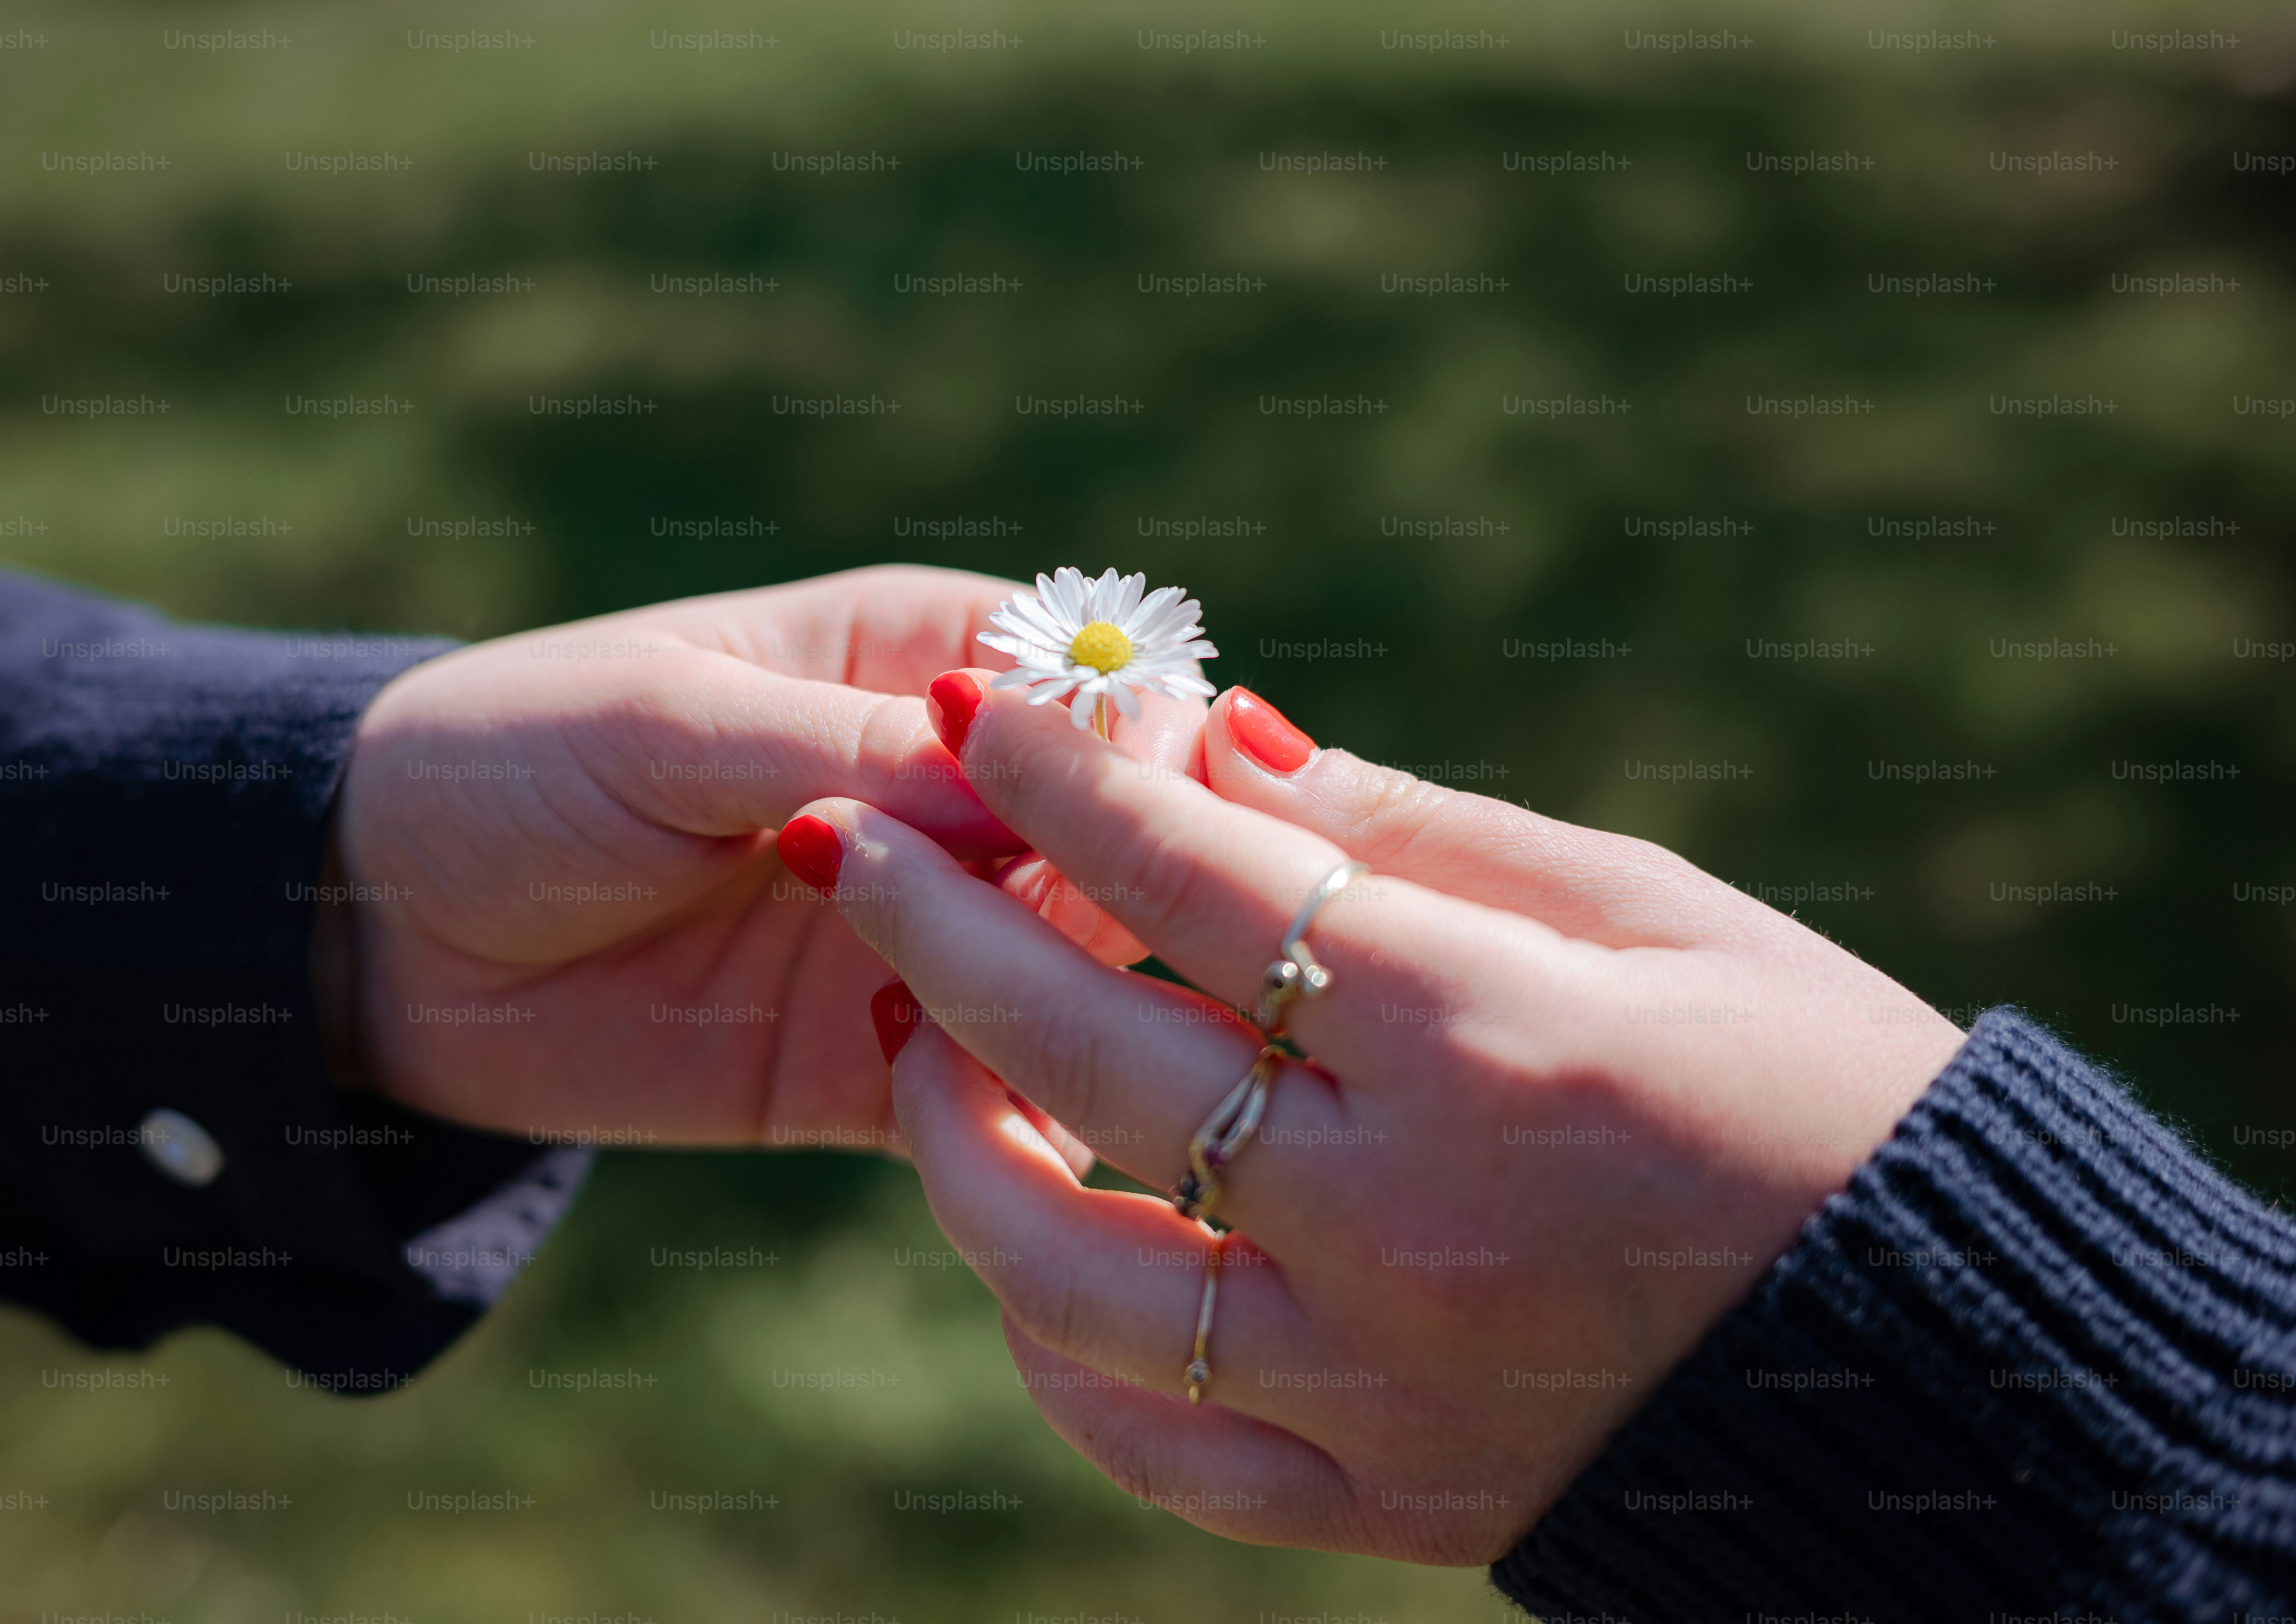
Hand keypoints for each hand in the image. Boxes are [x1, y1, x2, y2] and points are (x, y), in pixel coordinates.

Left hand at [317, 566, 1190, 1146]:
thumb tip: (1027, 795)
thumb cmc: (508, 765)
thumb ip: (846, 747)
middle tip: (1024, 925)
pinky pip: (1001, 1096)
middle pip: (1119, 840)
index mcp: (918, 663)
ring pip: (1083, 975)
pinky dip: (1007, 1107)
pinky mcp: (886, 1069)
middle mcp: (952, 803)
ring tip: (958, 1009)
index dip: (1128, 741)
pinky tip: (956, 1103)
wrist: (371, 934)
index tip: (1099, 803)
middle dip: (1110, 885)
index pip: (1098, 685)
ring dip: (1062, 999)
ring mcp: (929, 940)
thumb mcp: (666, 724)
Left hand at [784, 679, 1966, 1561]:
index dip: (1069, 773)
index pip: (1207, 875)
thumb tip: (1222, 737)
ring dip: (958, 1145)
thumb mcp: (1647, 909)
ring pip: (1065, 1272)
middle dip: (946, 918)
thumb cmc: (1807, 1079)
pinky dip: (1055, 1343)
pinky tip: (1022, 1250)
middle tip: (851, 841)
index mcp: (1491, 1036)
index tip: (975, 702)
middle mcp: (1407, 1216)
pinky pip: (1148, 1437)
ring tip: (926, 1050)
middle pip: (1093, 1051)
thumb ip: (1419, 829)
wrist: (1935, 1356)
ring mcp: (1378, 1377)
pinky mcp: (1378, 1495)